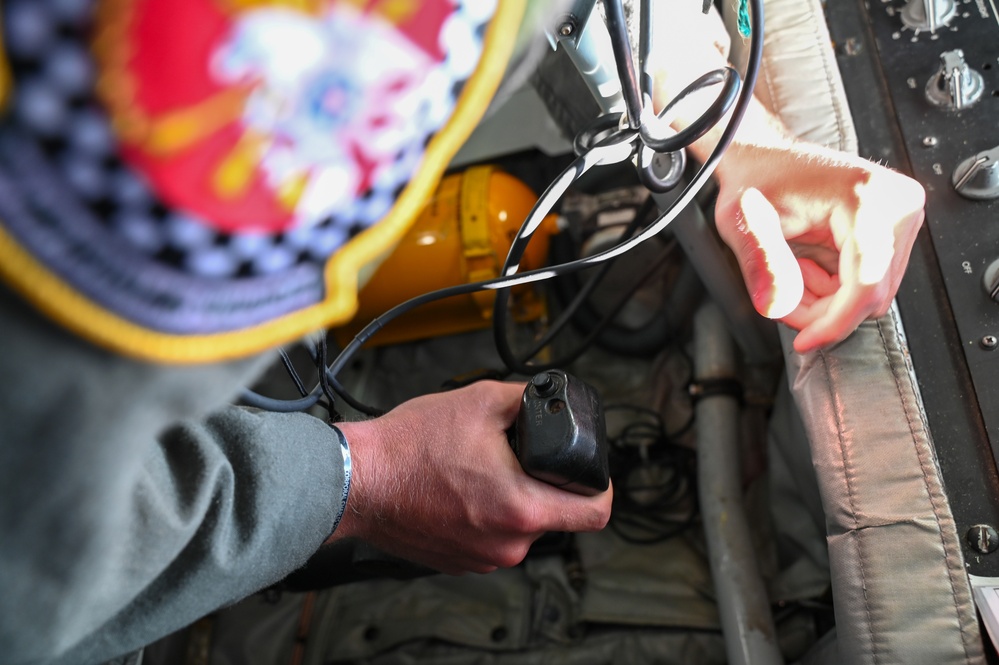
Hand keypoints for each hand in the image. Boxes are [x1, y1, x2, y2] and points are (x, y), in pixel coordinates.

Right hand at [329, 381, 612, 574]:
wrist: (356, 479)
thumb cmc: (410, 447)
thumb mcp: (480, 401)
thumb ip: (528, 399)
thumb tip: (549, 398)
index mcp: (522, 507)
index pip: (596, 512)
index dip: (600, 486)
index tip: (587, 471)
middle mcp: (508, 543)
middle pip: (555, 515)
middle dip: (542, 483)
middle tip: (515, 457)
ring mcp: (483, 558)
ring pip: (520, 526)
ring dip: (511, 498)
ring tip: (478, 470)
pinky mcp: (460, 562)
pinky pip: (492, 537)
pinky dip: (485, 515)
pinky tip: (459, 489)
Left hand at [711, 141, 924, 351]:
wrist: (763, 158)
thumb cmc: (755, 180)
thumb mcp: (744, 223)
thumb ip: (761, 265)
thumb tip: (775, 306)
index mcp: (866, 198)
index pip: (865, 283)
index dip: (834, 322)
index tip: (805, 342)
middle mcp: (896, 206)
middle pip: (871, 295)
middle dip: (824, 310)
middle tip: (782, 295)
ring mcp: (900, 218)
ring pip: (870, 295)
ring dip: (826, 299)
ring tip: (793, 268)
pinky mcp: (893, 230)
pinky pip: (867, 283)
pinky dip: (833, 288)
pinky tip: (808, 265)